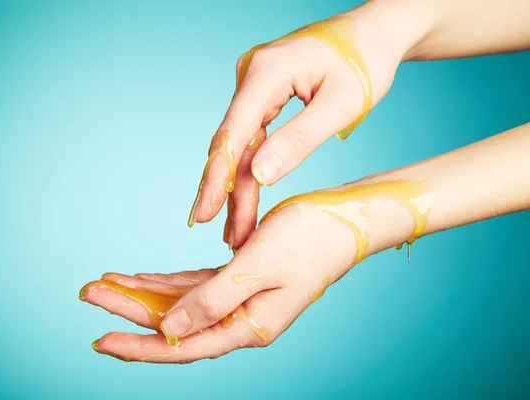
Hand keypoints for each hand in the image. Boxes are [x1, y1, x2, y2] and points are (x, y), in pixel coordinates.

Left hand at [81, 198, 370, 362]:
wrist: (347, 219)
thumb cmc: (311, 239)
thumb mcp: (258, 268)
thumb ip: (212, 301)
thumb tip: (169, 331)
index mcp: (248, 325)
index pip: (183, 345)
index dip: (139, 346)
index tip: (100, 340)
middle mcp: (242, 319)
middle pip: (175, 323)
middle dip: (131, 309)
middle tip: (90, 293)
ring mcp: (241, 301)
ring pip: (182, 304)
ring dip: (146, 294)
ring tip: (109, 282)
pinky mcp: (242, 280)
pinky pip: (196, 285)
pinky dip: (169, 281)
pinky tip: (146, 277)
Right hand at [188, 4, 420, 249]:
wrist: (374, 32)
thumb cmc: (365, 61)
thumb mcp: (341, 105)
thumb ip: (299, 140)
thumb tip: (259, 177)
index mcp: (267, 73)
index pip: (234, 134)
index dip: (218, 179)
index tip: (203, 214)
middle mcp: (251, 76)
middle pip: (233, 144)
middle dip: (229, 193)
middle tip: (229, 238)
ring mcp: (254, 84)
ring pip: (240, 144)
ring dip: (238, 187)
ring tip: (236, 230)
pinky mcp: (262, 94)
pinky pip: (251, 136)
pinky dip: (250, 169)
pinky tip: (244, 198)